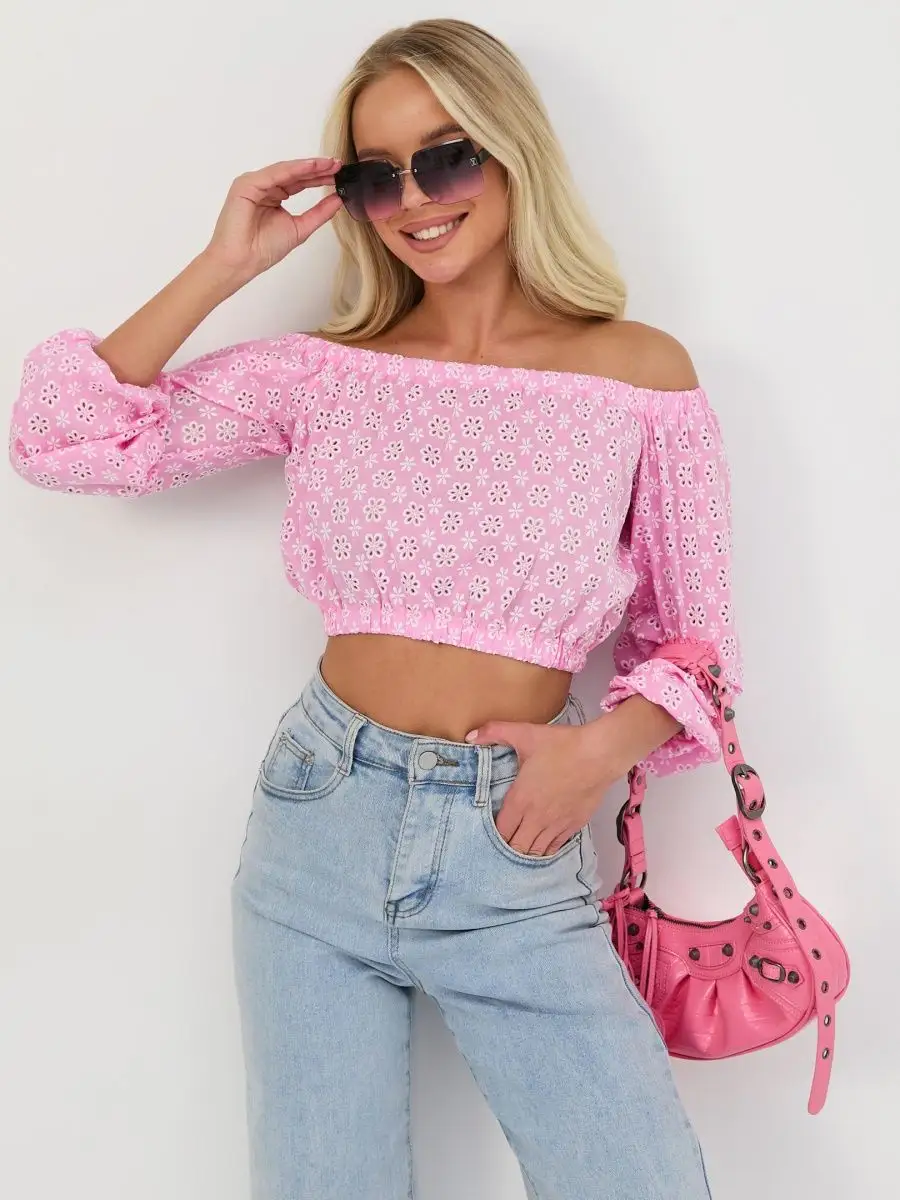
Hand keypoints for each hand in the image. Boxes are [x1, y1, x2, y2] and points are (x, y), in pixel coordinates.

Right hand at [203, 158, 342, 278]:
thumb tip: (338, 199)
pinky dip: (293, 169)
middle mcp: (264, 187)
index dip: (319, 178)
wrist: (242, 262)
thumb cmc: (263, 250)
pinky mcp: (246, 184)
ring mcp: (254, 184)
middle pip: (295, 174)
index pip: (300, 182)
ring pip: (286, 171)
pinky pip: (274, 174)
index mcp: (274, 196)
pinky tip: (311, 167)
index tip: (339, 174)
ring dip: (309, 166)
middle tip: (338, 164)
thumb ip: (319, 213)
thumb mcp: (301, 228)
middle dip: (318, 169)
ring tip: (329, 164)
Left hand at [465, 720, 619, 856]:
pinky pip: (555, 847)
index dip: (493, 835)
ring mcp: (556, 824)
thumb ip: (493, 732)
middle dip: (507, 847)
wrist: (599, 754)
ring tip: (520, 848)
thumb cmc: (562, 745)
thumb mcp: (524, 733)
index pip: (500, 831)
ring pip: (535, 851)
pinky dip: (546, 850)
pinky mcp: (574, 825)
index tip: (490, 831)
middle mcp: (536, 817)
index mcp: (520, 800)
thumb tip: (469, 737)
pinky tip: (541, 847)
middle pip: (516, 847)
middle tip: (503, 842)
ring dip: (526, 851)